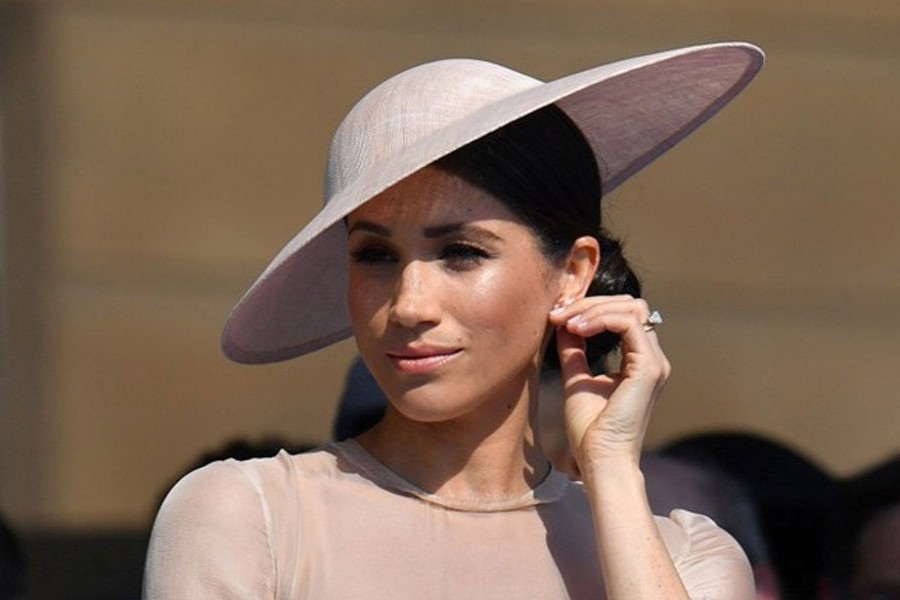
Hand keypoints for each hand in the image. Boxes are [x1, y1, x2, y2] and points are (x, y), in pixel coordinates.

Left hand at [547, 295, 670, 469]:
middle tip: (558, 314)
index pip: (623, 315)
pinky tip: (577, 330)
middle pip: (630, 305)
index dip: (590, 308)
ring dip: (593, 309)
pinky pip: (629, 323)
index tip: (557, 315)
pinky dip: (600, 319)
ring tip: (565, 322)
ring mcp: (654, 363)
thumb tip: (563, 322)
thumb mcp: (577, 380)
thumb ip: (574, 350)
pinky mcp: (649, 368)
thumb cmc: (590, 430)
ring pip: (632, 309)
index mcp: (639, 361)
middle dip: (591, 303)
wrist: (600, 460)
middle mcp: (651, 359)